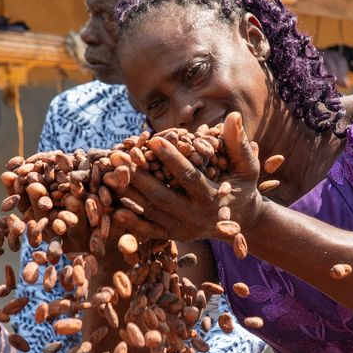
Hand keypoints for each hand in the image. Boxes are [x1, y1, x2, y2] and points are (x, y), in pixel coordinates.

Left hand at [114, 112, 263, 243]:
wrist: (243, 221)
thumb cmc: (243, 186)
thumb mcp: (247, 165)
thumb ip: (238, 142)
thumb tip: (234, 116)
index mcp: (213, 198)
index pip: (188, 176)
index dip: (171, 158)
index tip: (152, 139)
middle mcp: (196, 217)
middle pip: (161, 196)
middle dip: (138, 175)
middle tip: (117, 156)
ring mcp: (184, 229)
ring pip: (151, 212)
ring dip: (127, 194)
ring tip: (106, 175)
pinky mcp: (175, 236)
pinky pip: (149, 231)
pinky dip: (131, 222)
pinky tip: (113, 209)